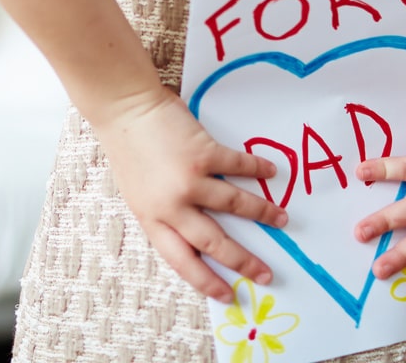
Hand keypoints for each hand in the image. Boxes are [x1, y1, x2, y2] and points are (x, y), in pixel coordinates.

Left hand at [92, 86, 288, 303]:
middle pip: (214, 243)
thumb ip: (165, 214)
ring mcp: (189, 179)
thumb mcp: (139, 195)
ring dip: (262, 214)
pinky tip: (271, 173)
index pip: (182, 261)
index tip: (229, 296)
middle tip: (267, 274)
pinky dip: (258, 169)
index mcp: (152, 220)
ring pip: (234, 206)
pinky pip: (238, 166)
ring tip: (281, 219)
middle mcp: (171, 205)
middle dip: (244, 261)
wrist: (124, 109)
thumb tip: (198, 232)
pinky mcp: (203, 152)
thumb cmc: (129, 151)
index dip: (207, 282)